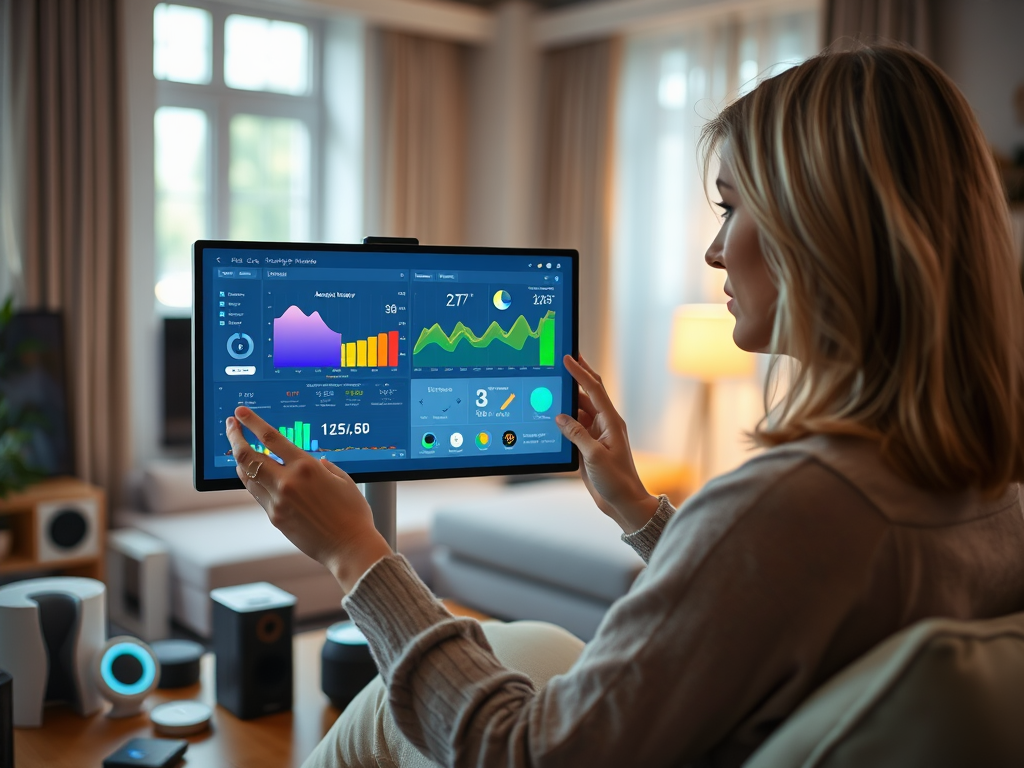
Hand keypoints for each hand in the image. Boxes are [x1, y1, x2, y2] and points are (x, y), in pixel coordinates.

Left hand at [225, 407, 392, 592]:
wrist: (349, 546)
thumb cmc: (353, 514)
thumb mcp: (344, 480)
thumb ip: (327, 467)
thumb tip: (317, 462)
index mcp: (307, 467)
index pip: (270, 437)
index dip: (252, 422)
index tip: (241, 413)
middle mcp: (288, 482)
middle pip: (247, 455)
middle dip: (235, 437)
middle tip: (231, 426)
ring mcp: (278, 501)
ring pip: (247, 475)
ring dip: (239, 459)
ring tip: (239, 449)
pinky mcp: (275, 517)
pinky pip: (257, 494)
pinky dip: (253, 480)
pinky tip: (255, 475)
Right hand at [556, 355, 659, 533]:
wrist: (623, 502)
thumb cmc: (617, 480)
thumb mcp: (595, 456)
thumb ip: (577, 434)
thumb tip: (560, 417)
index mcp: (611, 421)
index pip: (594, 390)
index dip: (581, 372)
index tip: (568, 358)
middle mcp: (603, 424)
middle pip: (586, 395)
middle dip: (575, 377)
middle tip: (562, 359)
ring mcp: (595, 435)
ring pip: (577, 411)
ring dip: (565, 401)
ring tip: (550, 386)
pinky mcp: (587, 446)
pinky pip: (572, 427)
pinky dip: (562, 421)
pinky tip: (550, 415)